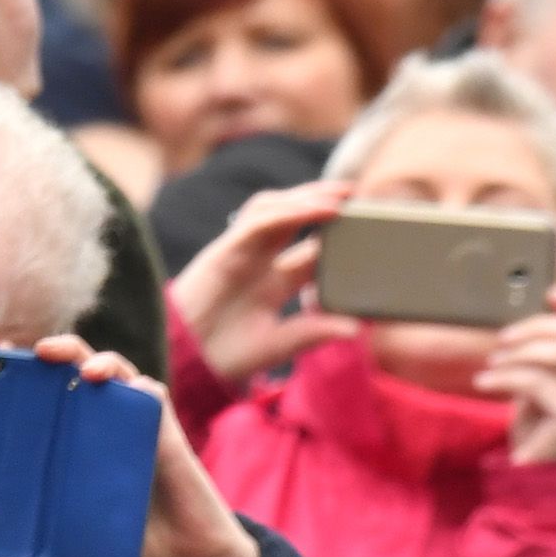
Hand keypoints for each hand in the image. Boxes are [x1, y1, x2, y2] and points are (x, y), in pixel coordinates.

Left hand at [1, 336, 261, 556]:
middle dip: (46, 354)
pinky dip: (128, 378)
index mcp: (73, 446)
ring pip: (108, 370)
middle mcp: (99, 426)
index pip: (43, 399)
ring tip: (63, 360)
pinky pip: (146, 389)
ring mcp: (132, 423)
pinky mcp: (163, 428)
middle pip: (69, 372)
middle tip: (21, 355)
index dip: (18, 379)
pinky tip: (109, 381)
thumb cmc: (131, 549)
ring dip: (85, 356)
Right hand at [169, 181, 364, 385]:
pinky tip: (315, 207)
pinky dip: (288, 212)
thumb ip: (314, 331)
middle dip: (324, 202)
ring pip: (277, 211)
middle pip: (295, 219)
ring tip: (343, 194)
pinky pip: (258, 222)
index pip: (311, 250)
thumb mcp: (282, 343)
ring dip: (309, 197)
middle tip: (359, 194)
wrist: (186, 362)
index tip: (369, 228)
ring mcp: (242, 252)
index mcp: (274, 282)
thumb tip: (358, 328)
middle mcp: (260, 261)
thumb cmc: (226, 355)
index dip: (337, 236)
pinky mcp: (225, 250)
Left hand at [470, 285, 555, 465]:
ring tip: (495, 362)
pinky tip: (487, 381)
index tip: (551, 295)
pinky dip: (506, 377)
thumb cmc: (545, 423)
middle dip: (538, 326)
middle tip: (505, 339)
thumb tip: (554, 298)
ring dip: (521, 351)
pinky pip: (540, 382)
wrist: (540, 476)